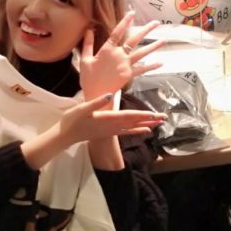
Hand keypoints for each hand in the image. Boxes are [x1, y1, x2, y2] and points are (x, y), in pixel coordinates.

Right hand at [21, 93, 165, 169]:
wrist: (66, 135)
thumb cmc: (72, 120)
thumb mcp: (82, 108)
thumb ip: (96, 102)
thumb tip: (110, 95)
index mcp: (107, 118)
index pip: (128, 116)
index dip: (141, 115)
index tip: (154, 114)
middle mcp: (112, 126)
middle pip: (134, 122)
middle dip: (149, 119)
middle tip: (164, 117)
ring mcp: (112, 130)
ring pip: (133, 127)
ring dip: (147, 124)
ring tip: (160, 123)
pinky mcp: (109, 132)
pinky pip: (127, 132)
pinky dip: (138, 131)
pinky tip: (146, 131)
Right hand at [80, 11, 165, 100]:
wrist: (96, 95)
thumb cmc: (89, 78)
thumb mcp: (85, 59)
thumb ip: (88, 44)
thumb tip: (88, 30)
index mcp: (107, 50)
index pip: (117, 32)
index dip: (125, 22)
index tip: (132, 13)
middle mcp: (119, 55)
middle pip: (134, 40)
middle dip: (146, 30)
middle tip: (156, 23)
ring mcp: (125, 65)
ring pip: (142, 53)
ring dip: (154, 46)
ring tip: (164, 40)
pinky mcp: (129, 74)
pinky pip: (142, 69)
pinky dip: (151, 66)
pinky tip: (161, 62)